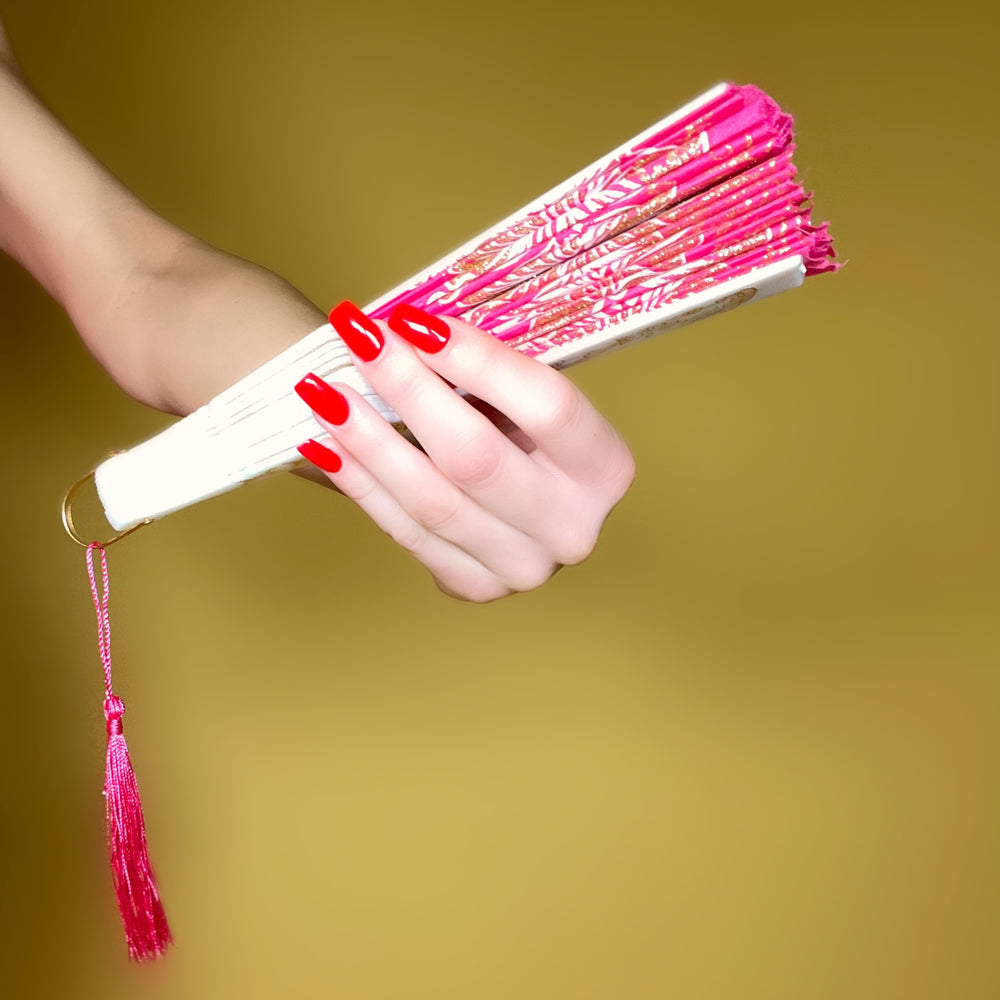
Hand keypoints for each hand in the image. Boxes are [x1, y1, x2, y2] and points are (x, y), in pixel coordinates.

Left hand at [294, 301, 634, 602]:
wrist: (523, 510)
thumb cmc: (521, 435)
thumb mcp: (525, 400)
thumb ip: (483, 373)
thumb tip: (404, 328)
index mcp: (604, 467)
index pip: (547, 406)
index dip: (477, 360)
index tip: (414, 319)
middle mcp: (572, 526)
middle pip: (478, 458)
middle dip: (408, 389)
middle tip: (357, 338)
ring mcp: (524, 566)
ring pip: (432, 502)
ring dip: (368, 440)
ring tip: (322, 390)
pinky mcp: (476, 585)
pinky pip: (407, 534)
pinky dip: (360, 485)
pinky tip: (324, 444)